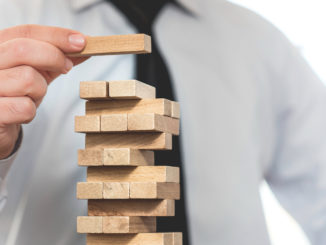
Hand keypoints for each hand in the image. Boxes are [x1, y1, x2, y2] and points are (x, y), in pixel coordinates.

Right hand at [0, 25, 86, 158]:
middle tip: (67, 67)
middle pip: (23, 50)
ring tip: (31, 96)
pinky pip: (24, 107)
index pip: (26, 32)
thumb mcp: (38, 70)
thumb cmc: (17, 92)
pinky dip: (30, 112)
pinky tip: (22, 113)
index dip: (57, 36)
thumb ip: (57, 56)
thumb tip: (84, 43)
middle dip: (54, 58)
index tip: (82, 42)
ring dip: (40, 91)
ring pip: (28, 79)